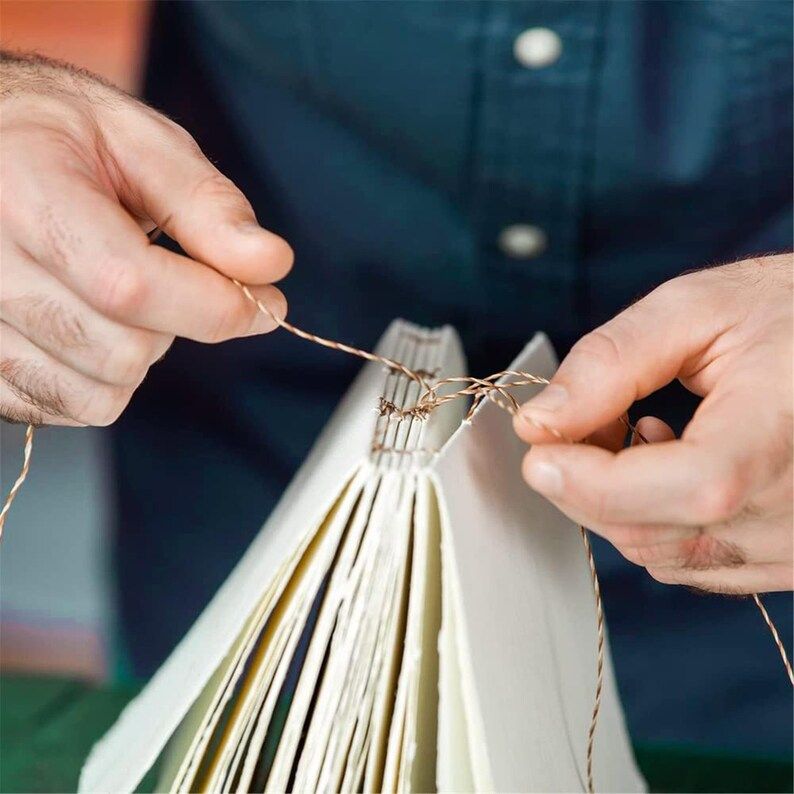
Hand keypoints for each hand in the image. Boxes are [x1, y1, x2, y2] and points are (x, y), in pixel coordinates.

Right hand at [0, 53, 291, 425]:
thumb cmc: (67, 141)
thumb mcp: (142, 143)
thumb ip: (207, 206)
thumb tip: (270, 264)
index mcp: (21, 192)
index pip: (126, 285)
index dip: (213, 306)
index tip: (265, 300)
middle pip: (120, 350)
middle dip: (178, 324)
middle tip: (174, 277)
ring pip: (99, 393)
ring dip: (140, 355)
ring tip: (119, 293)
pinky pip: (70, 408)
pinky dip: (104, 380)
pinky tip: (92, 324)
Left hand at [514, 255, 792, 593]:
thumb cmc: (791, 315)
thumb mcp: (699, 309)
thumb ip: (611, 362)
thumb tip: (539, 423)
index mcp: (783, 438)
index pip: (682, 488)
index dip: (592, 479)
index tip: (538, 448)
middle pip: (651, 531)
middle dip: (584, 482)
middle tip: (584, 418)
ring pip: (658, 553)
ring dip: (618, 499)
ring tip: (646, 427)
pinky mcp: (786, 560)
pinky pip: (688, 561)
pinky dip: (652, 518)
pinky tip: (675, 461)